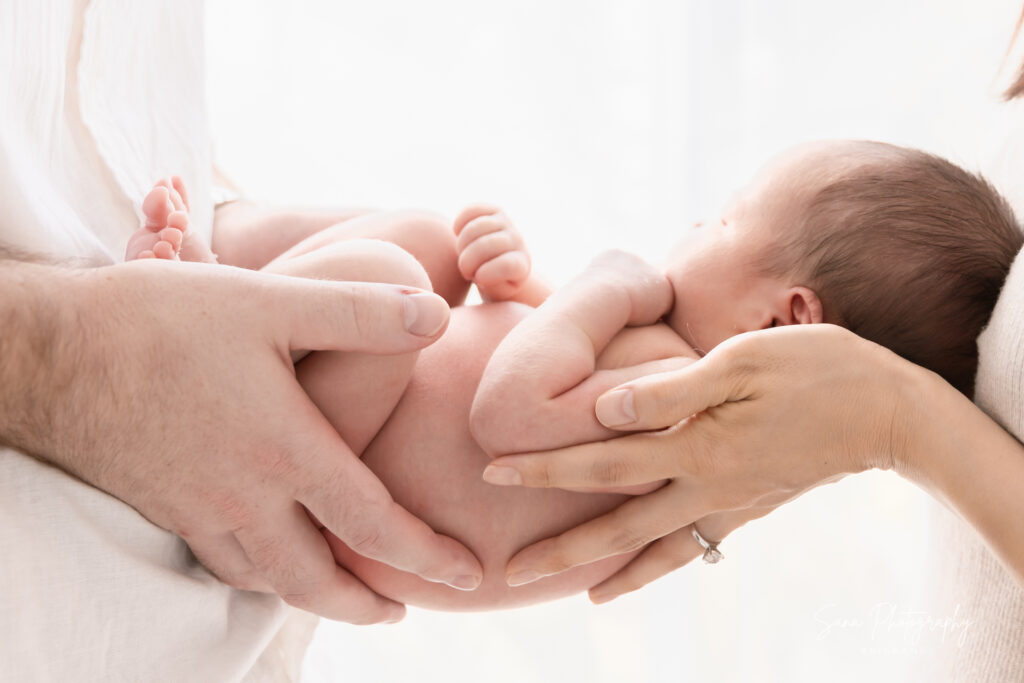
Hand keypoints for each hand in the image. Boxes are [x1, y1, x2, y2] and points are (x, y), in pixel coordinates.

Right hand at [3, 259, 481, 622]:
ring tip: (349, 595)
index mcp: (283, 453)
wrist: (52, 350)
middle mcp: (244, 498)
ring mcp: (198, 511)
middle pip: (319, 581)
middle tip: (405, 610)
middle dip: (369, 604)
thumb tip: (436, 314)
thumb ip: (359, 312)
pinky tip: (270, 559)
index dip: (427, 555)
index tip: (468, 574)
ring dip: (319, 596)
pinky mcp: (165, 507)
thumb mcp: (269, 301)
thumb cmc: (163, 320)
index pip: (372, 525)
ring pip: (270, 581)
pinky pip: (223, 563)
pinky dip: (262, 575)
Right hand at [453, 204, 530, 300]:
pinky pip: (472, 209)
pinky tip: (457, 233)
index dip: (485, 274)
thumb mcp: (495, 292)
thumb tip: (482, 272)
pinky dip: (460, 221)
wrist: (499, 265)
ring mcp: (506, 223)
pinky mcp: (494, 211)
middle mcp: (517, 240)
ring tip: (463, 254)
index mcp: (522, 264)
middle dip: (467, 261)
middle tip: (466, 271)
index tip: (479, 280)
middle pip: (486, 245)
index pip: (506, 265)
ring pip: (476, 227)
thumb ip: (493, 285)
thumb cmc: (495, 283)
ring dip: (461, 244)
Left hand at [482, 324, 919, 598]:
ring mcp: (728, 503)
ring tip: (566, 591)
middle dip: (559, 547)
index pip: (601, 460)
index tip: (495, 473)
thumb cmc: (816, 369)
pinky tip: (633, 578)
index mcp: (696, 446)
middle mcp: (705, 486)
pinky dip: (656, 568)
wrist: (889, 412)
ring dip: (603, 570)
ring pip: (653, 549)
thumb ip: (673, 388)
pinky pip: (691, 547)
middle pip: (617, 526)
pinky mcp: (747, 507)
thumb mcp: (743, 361)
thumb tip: (607, 408)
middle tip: (508, 571)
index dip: (545, 468)